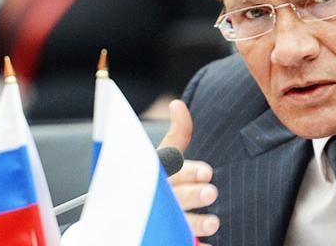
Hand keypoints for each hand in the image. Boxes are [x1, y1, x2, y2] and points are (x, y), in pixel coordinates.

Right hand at [158, 99, 219, 242]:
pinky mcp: (163, 236)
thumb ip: (178, 133)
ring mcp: (161, 219)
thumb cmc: (153, 179)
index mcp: (159, 175)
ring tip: (213, 223)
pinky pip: (181, 244)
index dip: (189, 171)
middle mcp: (159, 197)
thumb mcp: (163, 156)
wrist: (122, 217)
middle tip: (211, 192)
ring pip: (178, 222)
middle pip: (176, 196)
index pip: (173, 170)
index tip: (206, 172)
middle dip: (193, 194)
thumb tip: (179, 104)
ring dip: (196, 223)